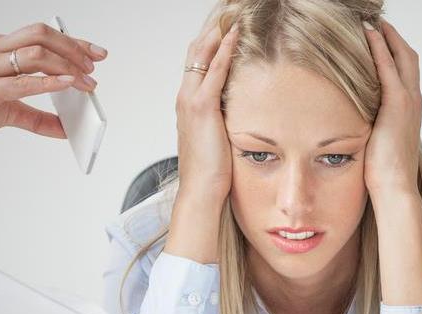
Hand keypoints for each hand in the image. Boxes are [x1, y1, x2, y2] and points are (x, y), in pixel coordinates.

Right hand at [0, 22, 107, 147]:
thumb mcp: (10, 110)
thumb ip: (39, 119)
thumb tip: (66, 131)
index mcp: (0, 47)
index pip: (43, 35)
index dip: (74, 42)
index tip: (98, 53)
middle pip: (41, 35)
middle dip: (73, 49)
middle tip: (93, 69)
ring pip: (34, 53)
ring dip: (66, 67)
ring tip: (85, 82)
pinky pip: (21, 82)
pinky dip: (48, 83)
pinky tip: (66, 85)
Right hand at [174, 23, 238, 200]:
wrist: (201, 189)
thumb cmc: (210, 170)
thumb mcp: (216, 138)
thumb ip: (221, 120)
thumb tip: (236, 114)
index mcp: (187, 104)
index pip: (197, 62)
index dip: (209, 41)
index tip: (224, 25)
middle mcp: (185, 97)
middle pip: (196, 51)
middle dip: (212, 28)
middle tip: (227, 11)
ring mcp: (190, 100)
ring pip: (202, 54)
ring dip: (218, 32)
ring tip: (232, 14)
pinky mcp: (202, 107)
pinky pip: (215, 70)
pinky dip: (225, 50)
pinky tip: (235, 36)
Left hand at [362, 20, 421, 196]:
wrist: (394, 186)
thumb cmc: (384, 172)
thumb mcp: (379, 142)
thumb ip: (374, 126)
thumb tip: (358, 123)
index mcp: (410, 111)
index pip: (406, 73)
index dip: (395, 53)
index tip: (381, 39)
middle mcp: (413, 102)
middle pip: (409, 58)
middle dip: (394, 38)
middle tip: (378, 23)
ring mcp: (408, 101)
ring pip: (402, 57)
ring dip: (387, 37)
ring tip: (373, 23)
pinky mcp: (397, 104)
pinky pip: (389, 67)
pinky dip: (380, 48)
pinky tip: (368, 35)